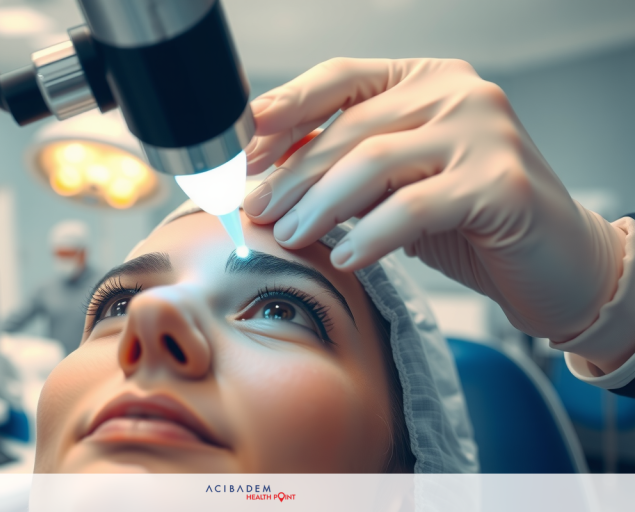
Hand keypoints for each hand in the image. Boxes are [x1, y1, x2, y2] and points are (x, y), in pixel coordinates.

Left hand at [242, 58, 625, 349]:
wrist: (556, 261)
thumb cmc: (468, 221)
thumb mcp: (397, 185)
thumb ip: (346, 169)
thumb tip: (266, 177)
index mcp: (427, 79)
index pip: (339, 78)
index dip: (283, 111)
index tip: (242, 151)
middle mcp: (457, 92)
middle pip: (348, 126)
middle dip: (292, 173)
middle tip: (256, 209)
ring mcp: (484, 132)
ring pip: (373, 162)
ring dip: (319, 205)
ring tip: (290, 236)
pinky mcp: (500, 182)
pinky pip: (412, 207)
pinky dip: (370, 234)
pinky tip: (345, 259)